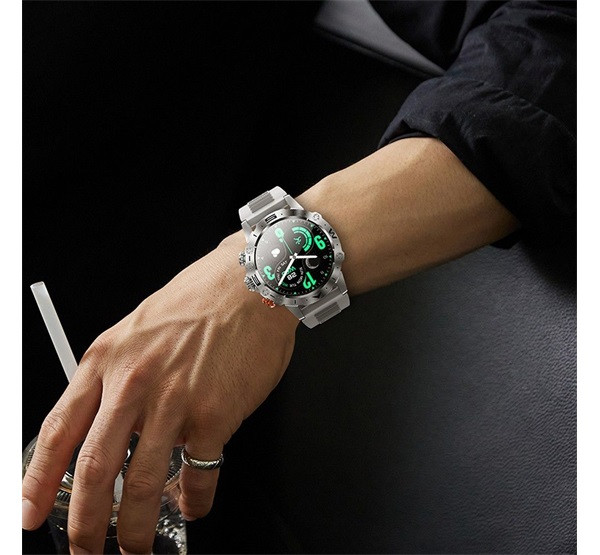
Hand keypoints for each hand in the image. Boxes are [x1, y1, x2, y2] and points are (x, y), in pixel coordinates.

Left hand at [22, 231, 298, 553]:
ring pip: (139, 485)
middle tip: (86, 548)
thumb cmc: (200, 299)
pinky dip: (194, 502)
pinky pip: (198, 476)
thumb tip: (111, 425)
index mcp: (107, 359)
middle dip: (84, 524)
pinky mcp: (214, 416)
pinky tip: (194, 505)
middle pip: (93, 470)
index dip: (37, 481)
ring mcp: (173, 402)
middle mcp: (134, 383)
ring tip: (136, 546)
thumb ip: (118, 375)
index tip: (29, 513)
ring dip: (134, 529)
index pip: (59, 431)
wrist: (250, 284)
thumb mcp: (138, 327)